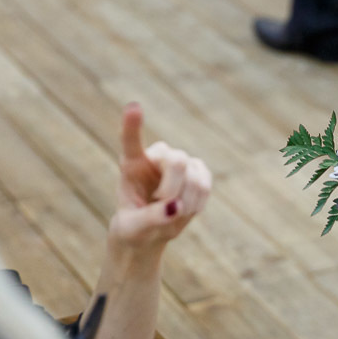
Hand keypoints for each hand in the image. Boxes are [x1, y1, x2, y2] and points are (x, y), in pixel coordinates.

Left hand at [108, 103, 211, 259]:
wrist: (150, 231)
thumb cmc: (135, 228)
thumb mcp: (134, 229)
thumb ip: (150, 218)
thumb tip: (176, 207)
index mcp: (131, 165)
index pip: (131, 141)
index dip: (132, 125)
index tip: (133, 107)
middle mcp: (156, 156)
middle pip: (177, 160)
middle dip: (175, 189)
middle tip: (164, 206)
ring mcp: (179, 161)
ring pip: (195, 175)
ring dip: (187, 201)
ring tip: (173, 214)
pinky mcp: (197, 171)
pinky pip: (206, 184)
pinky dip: (198, 202)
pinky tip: (186, 210)